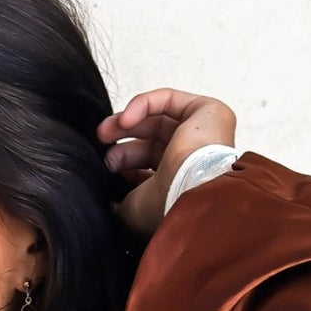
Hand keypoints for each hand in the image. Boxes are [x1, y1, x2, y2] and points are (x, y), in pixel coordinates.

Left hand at [96, 90, 236, 241]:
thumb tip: (110, 205)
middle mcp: (193, 160)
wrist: (190, 191)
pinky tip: (125, 120)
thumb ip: (121, 205)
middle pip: (151, 142)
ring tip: (105, 132)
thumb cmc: (167, 205)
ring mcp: (202, 134)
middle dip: (122, 141)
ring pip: (157, 119)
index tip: (108, 168)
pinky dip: (143, 105)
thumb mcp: (134, 211)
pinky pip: (168, 99)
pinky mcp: (208, 111)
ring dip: (126, 123)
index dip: (127, 165)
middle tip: (102, 144)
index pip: (151, 168)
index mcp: (180, 185)